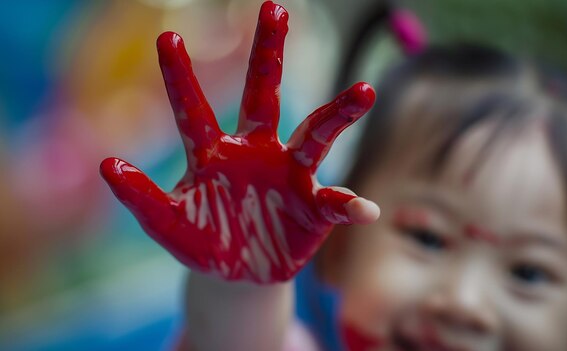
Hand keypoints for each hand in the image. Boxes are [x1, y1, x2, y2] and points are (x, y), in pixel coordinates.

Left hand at [100, 1, 377, 282]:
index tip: (167, 36)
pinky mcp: (315, 208)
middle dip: (268, 54)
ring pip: (316, 135)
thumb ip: (141, 199)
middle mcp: (257, 152)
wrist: (238, 275)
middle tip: (274, 8)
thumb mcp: (168, 225)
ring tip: (364, 90)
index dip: (180, 77)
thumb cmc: (204, 241)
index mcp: (215, 154)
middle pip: (264, 96)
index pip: (194, 111)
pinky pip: (336, 202)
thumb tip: (108, 163)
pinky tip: (365, 210)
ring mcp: (290, 176)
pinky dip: (350, 204)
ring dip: (338, 114)